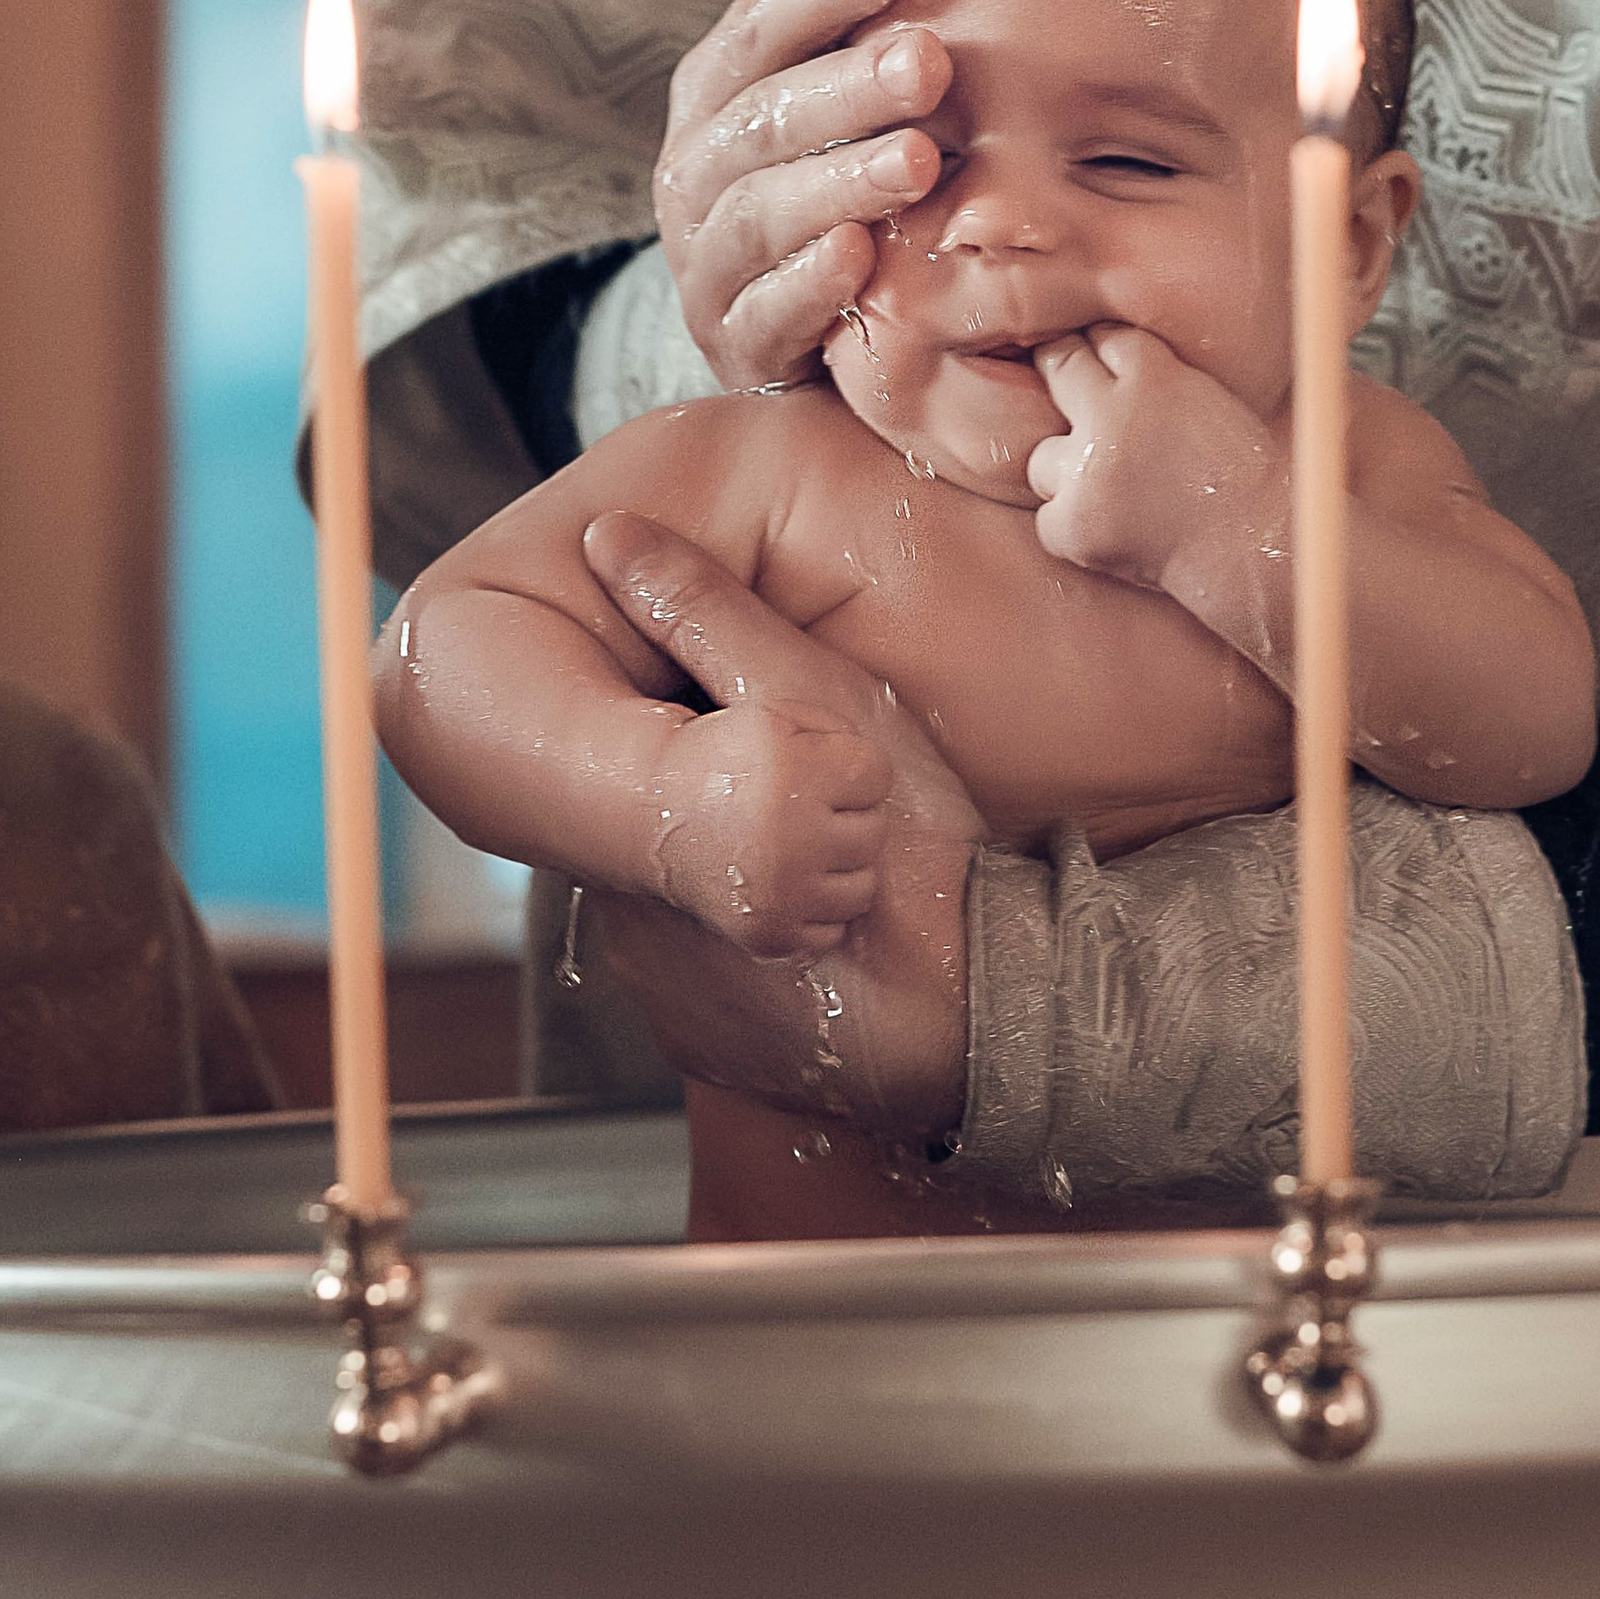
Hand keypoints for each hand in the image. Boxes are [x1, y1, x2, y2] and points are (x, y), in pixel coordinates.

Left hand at [578, 511, 981, 1129]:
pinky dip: (761, 965)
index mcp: (635, 843)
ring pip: (689, 918)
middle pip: (663, 845)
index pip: (636, 770)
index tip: (758, 730)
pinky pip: (720, 994)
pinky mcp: (719, 1060)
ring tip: (828, 869)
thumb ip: (706, 618)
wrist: (988, 1019)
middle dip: (718, 815)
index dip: (695, 739)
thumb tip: (611, 538)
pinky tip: (828, 939)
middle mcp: (632, 938)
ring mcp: (676, 1011)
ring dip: (739, 888)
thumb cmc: (906, 856)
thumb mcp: (811, 701)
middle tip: (805, 798)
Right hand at [641, 699, 888, 958]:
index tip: (816, 769)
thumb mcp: (775, 715)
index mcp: (794, 774)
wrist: (654, 813)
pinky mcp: (771, 934)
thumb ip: (838, 729)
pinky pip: (833, 929)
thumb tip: (886, 777)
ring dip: (839, 865)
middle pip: (874, 831)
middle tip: (804, 808)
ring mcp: (782, 894)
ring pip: (863, 886)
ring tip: (800, 845)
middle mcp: (791, 838)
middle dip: (846, 816)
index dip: (849, 767)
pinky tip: (788, 881)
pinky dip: (817, 909)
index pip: (877, 774)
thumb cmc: (725, 758)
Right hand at [653, 0, 951, 389]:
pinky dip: (809, 286)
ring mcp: (706, 261)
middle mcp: (693, 170)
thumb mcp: (823, 74)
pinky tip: (863, 256)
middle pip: (760, 117)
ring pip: (761, 213)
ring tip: (920, 161)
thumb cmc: (827, 171)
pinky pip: (764, 313)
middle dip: (844, 86)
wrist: (809, 329)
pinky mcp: (734, 344)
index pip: (756, 25)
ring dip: (839, 182)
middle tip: (930, 62)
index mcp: (714, 92)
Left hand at [1027, 326, 1280, 593]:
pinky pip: (1049, 516)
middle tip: (1077, 395)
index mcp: (1155, 376)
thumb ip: (1154, 373)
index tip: (1099, 356)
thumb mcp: (1207, 398)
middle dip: (1060, 373)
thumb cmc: (1239, 474)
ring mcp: (1088, 473)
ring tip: (1110, 487)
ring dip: (1067, 468)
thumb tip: (1099, 350)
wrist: (1256, 544)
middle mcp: (1113, 416)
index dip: (1099, 346)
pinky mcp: (1075, 524)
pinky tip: (1112, 525)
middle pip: (1059, 369)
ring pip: (1043, 457)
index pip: (1103, 337)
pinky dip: (1073, 523)